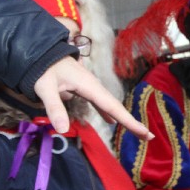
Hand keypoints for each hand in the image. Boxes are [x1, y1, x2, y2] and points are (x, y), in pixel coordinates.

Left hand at [33, 57, 150, 139]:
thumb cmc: (43, 68)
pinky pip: (100, 103)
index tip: (146, 133)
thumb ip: (54, 107)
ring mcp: (90, 87)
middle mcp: (94, 86)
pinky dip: (108, 112)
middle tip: (148, 137)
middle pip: (116, 107)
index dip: (129, 121)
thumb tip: (62, 130)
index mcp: (90, 86)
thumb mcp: (45, 88)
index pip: (113, 107)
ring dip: (122, 118)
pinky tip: (110, 121)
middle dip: (132, 122)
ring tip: (137, 131)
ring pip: (110, 105)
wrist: (42, 51)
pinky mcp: (84, 88)